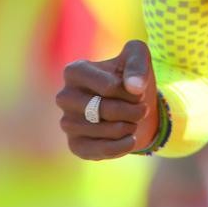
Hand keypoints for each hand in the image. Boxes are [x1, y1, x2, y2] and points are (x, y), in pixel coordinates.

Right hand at [55, 39, 157, 159]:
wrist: (133, 106)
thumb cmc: (131, 76)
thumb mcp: (139, 56)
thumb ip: (138, 63)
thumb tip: (134, 87)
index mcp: (75, 71)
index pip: (109, 87)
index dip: (132, 92)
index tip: (138, 91)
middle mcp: (65, 96)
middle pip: (104, 110)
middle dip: (132, 111)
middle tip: (142, 109)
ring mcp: (67, 122)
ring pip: (103, 130)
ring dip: (128, 127)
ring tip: (133, 121)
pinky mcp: (75, 145)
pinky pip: (98, 150)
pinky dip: (121, 147)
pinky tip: (130, 139)